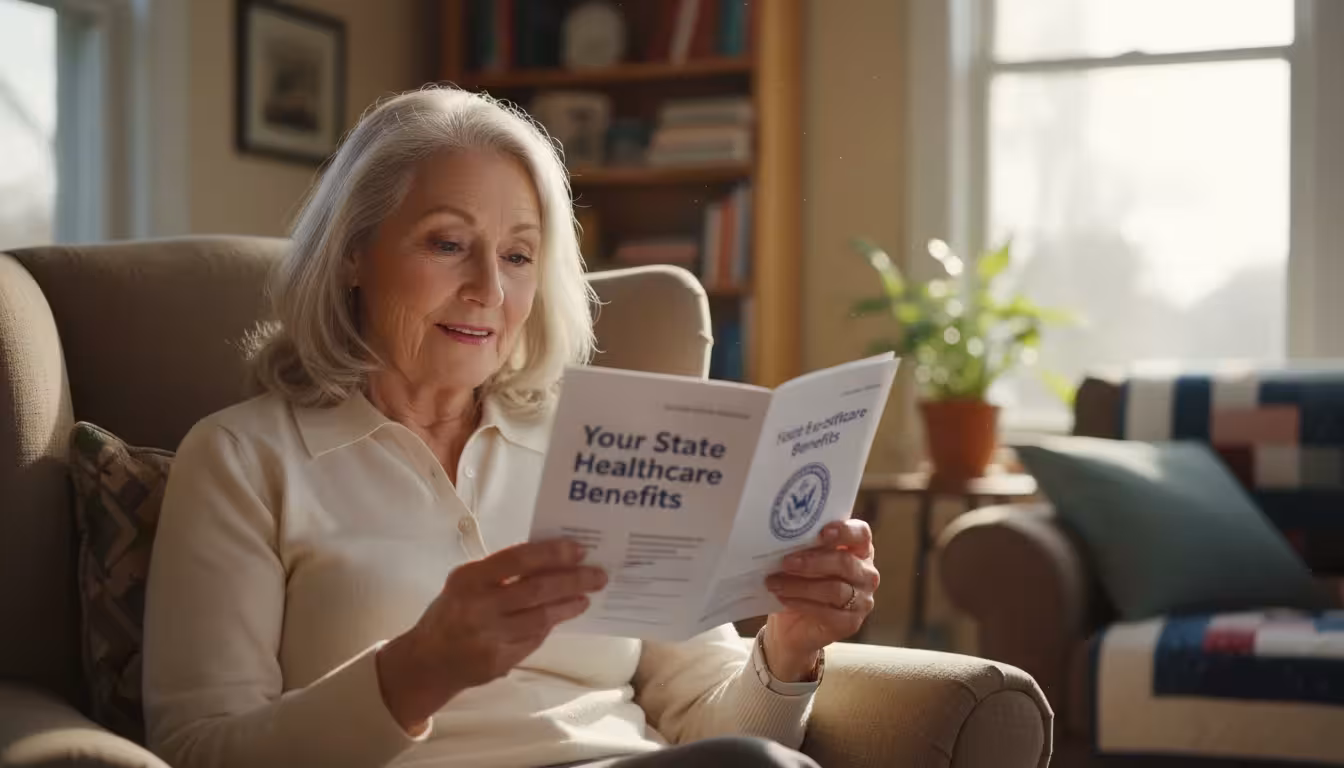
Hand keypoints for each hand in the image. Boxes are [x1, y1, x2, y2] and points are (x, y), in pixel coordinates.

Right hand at [376, 538, 605, 731]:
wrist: (426, 661)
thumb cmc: (453, 612)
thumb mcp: (466, 584)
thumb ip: (500, 572)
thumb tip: (551, 559)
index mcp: (469, 579)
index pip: (518, 559)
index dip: (552, 553)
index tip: (579, 549)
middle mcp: (478, 607)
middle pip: (537, 590)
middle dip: (573, 580)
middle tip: (598, 575)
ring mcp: (489, 637)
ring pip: (541, 618)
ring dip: (569, 605)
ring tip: (586, 596)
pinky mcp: (499, 661)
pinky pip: (533, 640)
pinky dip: (550, 626)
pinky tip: (562, 616)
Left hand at [762, 519, 879, 680]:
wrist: (792, 624)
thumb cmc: (800, 582)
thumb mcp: (801, 559)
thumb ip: (804, 546)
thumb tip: (785, 535)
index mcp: (859, 549)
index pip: (861, 534)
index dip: (844, 531)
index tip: (822, 533)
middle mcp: (866, 573)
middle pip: (845, 562)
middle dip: (812, 561)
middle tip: (785, 562)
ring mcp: (862, 600)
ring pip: (834, 589)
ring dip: (801, 585)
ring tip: (775, 582)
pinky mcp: (851, 623)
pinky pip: (827, 612)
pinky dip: (801, 603)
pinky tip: (783, 598)